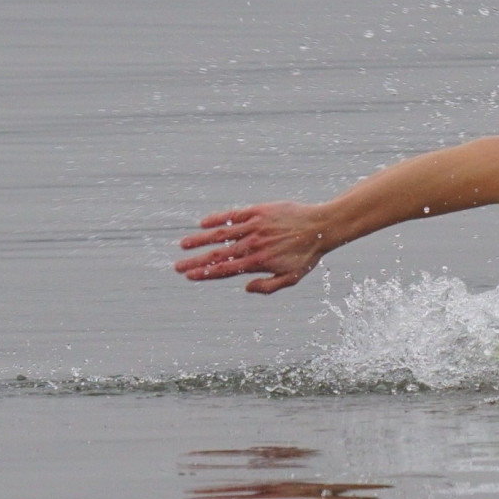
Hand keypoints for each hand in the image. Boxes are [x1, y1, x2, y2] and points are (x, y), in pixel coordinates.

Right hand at [174, 202, 325, 293]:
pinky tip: (202, 223)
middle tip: (177, 266)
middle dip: (195, 261)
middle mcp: (252, 244)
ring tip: (183, 244)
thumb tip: (245, 287)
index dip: (205, 274)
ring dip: (200, 240)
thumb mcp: (292, 277)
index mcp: (258, 262)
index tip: (189, 276)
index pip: (225, 270)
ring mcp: (254, 227)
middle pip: (217, 254)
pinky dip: (217, 219)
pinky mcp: (257, 211)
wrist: (320, 226)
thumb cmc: (307, 254)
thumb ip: (268, 286)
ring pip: (221, 234)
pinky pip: (232, 215)